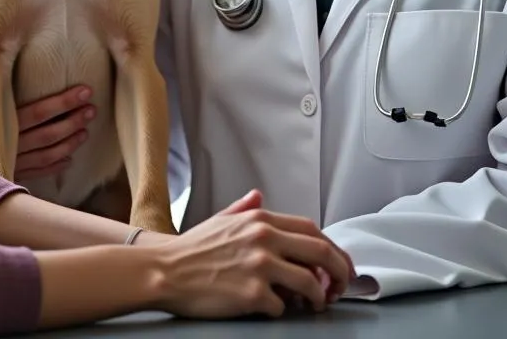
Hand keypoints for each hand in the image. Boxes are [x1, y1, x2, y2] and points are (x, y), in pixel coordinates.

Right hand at [0, 57, 93, 181]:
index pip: (29, 113)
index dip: (58, 103)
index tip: (83, 89)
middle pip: (43, 136)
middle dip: (70, 121)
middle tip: (92, 108)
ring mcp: (4, 166)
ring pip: (44, 155)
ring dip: (69, 142)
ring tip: (87, 127)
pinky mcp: (8, 176)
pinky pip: (37, 172)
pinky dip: (55, 164)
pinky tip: (70, 155)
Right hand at [155, 193, 354, 318]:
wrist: (165, 270)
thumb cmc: (192, 249)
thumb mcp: (220, 218)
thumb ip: (244, 208)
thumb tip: (258, 196)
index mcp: (259, 219)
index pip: (311, 229)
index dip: (332, 248)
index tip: (338, 263)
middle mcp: (264, 238)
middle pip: (321, 252)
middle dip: (339, 272)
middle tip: (341, 287)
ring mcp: (259, 266)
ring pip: (309, 283)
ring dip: (317, 298)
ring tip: (314, 305)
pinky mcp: (252, 294)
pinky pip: (282, 307)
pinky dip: (282, 311)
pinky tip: (272, 309)